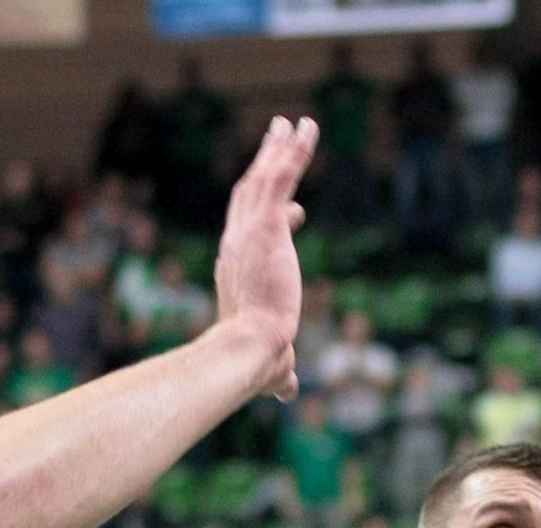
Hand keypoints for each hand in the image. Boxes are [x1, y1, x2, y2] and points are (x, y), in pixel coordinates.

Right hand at [214, 115, 318, 401]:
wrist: (247, 349)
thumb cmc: (253, 361)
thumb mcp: (270, 360)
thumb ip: (280, 371)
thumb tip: (288, 391)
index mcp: (233, 270)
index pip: (247, 232)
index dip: (267, 215)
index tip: (294, 209)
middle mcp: (235, 244)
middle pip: (247, 192)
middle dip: (262, 163)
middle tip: (276, 137)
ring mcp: (249, 232)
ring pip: (264, 178)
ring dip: (279, 147)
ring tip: (293, 122)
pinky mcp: (267, 226)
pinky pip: (282, 178)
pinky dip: (295, 152)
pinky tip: (307, 129)